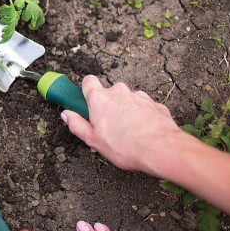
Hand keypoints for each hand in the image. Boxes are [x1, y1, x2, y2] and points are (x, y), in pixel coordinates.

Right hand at [61, 75, 183, 175]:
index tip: (86, 103)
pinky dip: (142, 116)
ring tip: (129, 133)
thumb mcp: (93, 141)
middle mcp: (119, 92)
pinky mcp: (155, 104)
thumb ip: (77, 125)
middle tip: (109, 125)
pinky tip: (144, 133)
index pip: (88, 81)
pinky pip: (144, 107)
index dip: (87, 90)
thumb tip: (67, 115)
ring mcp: (139, 96)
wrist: (162, 149)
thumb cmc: (126, 146)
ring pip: (128, 100)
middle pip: (109, 93)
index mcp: (100, 98)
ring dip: (126, 111)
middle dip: (108, 106)